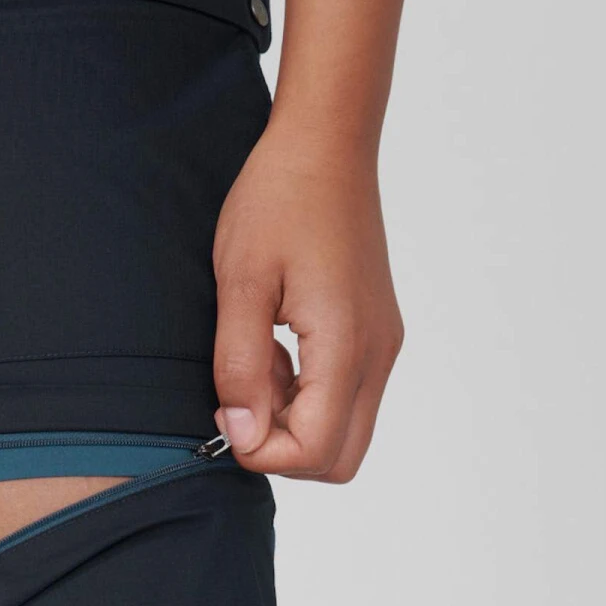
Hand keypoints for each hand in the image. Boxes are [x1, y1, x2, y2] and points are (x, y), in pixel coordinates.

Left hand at [210, 117, 403, 481]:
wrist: (325, 146)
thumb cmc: (278, 202)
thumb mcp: (240, 284)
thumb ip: (240, 366)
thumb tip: (242, 434)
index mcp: (346, 345)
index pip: (314, 450)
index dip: (260, 450)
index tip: (224, 409)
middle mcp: (377, 354)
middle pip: (337, 459)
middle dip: (280, 449)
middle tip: (237, 398)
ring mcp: (381, 345)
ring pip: (344, 432)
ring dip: (291, 421)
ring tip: (254, 366)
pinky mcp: (373, 334)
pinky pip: (344, 396)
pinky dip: (305, 397)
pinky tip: (273, 352)